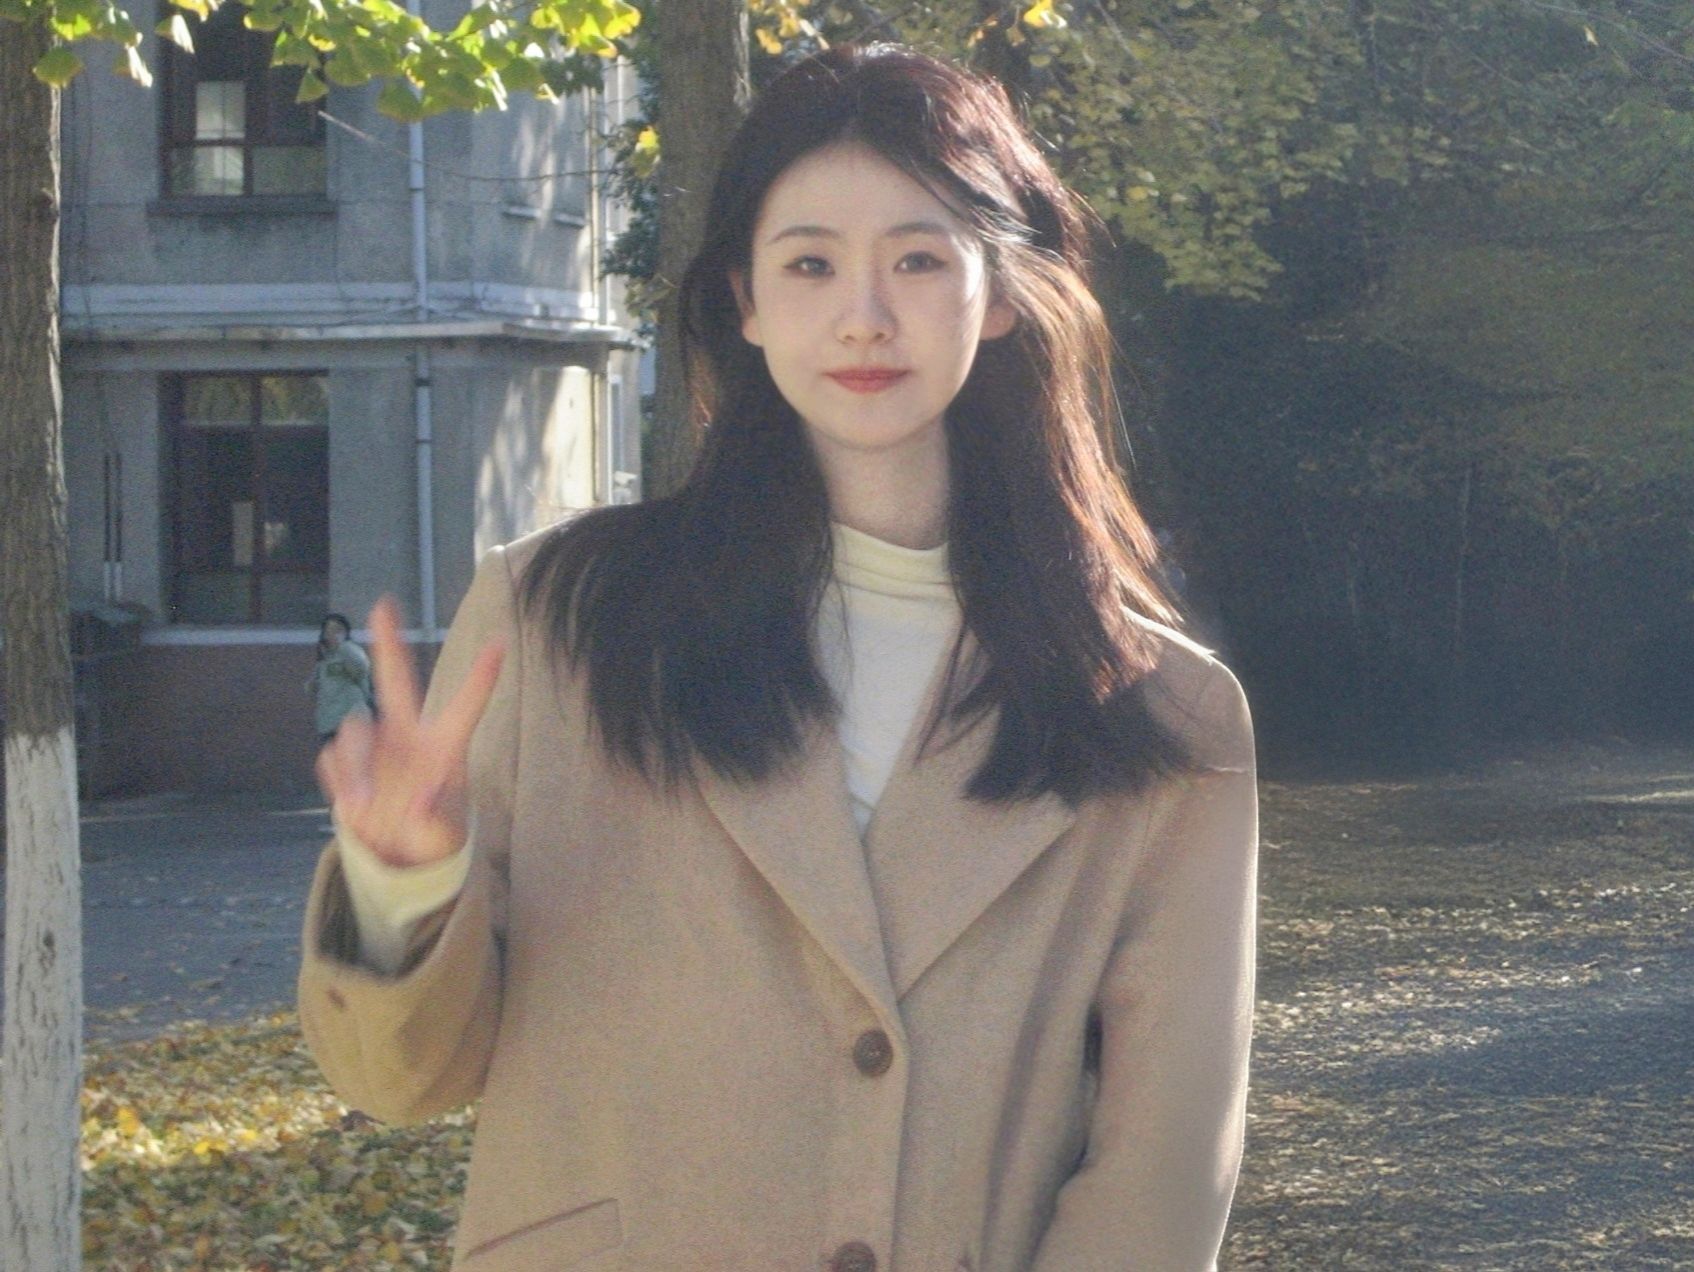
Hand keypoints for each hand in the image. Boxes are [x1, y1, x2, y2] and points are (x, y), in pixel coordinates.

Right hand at [316, 597, 504, 866]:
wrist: (395, 853)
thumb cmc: (432, 836)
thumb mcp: (443, 836)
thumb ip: (436, 820)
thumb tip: (420, 802)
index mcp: (444, 746)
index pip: (466, 707)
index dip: (482, 678)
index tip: (502, 644)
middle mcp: (407, 734)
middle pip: (396, 679)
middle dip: (387, 642)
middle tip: (383, 604)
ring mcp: (374, 744)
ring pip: (354, 731)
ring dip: (356, 768)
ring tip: (362, 807)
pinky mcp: (345, 761)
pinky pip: (333, 761)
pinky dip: (341, 785)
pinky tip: (355, 807)